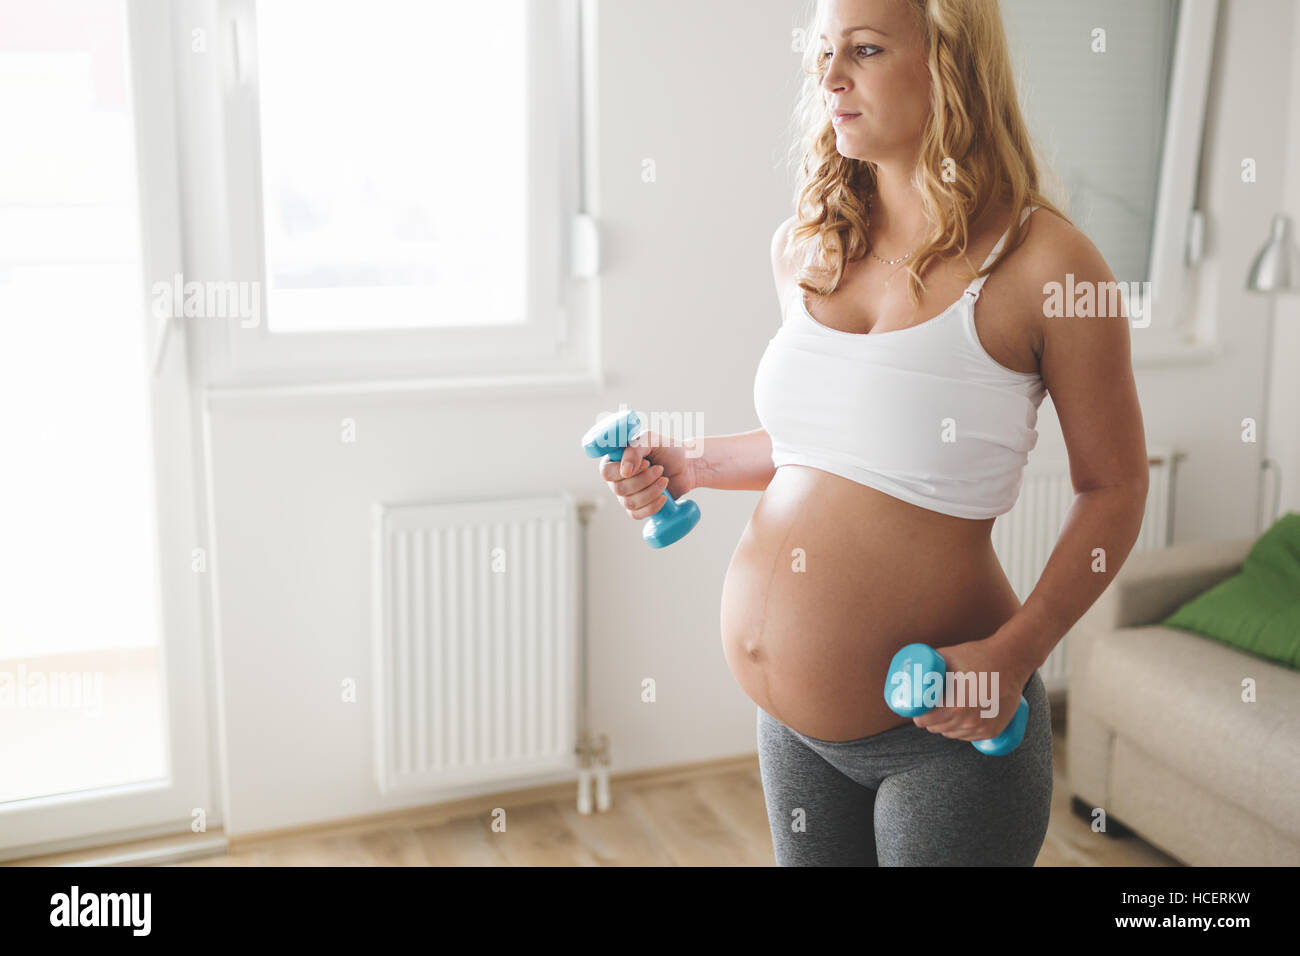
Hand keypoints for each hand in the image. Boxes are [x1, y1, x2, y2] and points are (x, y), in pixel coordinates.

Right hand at [596, 429, 697, 519]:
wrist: (686, 466)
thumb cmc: (667, 449)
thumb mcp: (650, 440)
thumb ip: (634, 450)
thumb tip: (624, 472)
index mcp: (615, 461)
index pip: (606, 472)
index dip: (624, 470)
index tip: (646, 463)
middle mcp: (617, 480)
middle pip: (619, 489)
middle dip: (644, 480)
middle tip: (660, 469)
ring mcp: (626, 496)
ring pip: (629, 503)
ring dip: (651, 492)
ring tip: (665, 480)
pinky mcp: (638, 508)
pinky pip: (637, 514)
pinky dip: (653, 506)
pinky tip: (664, 496)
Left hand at [910, 637, 1035, 742]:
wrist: (1012, 660)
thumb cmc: (978, 655)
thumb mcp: (947, 656)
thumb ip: (927, 663)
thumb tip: (908, 667)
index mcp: (957, 707)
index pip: (927, 721)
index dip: (918, 716)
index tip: (917, 710)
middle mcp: (971, 721)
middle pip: (939, 729)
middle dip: (931, 721)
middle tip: (929, 709)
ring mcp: (984, 728)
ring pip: (954, 735)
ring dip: (946, 727)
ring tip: (944, 712)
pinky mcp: (994, 730)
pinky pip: (969, 737)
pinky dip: (961, 732)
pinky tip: (958, 721)